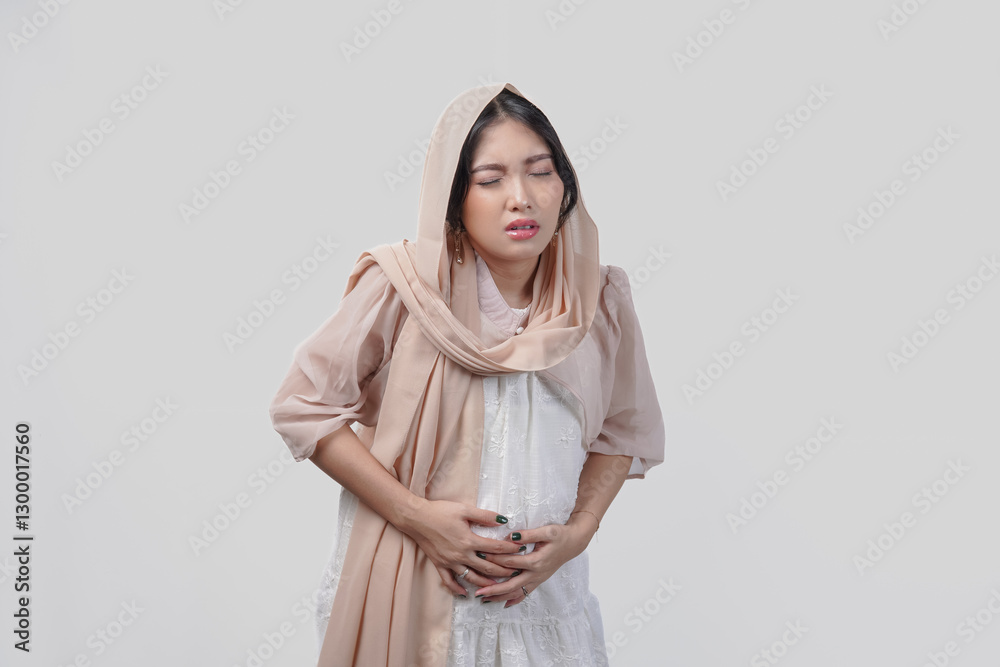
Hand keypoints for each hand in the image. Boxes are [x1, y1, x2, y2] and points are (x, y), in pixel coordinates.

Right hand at [399, 498, 522, 595]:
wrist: (416, 517)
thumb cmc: (440, 511)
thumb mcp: (464, 509)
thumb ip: (485, 516)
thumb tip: (503, 520)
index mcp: (468, 540)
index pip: (494, 548)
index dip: (510, 550)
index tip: (521, 550)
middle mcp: (461, 555)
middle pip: (487, 567)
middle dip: (503, 571)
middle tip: (516, 572)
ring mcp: (449, 562)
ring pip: (471, 577)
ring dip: (486, 582)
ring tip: (498, 586)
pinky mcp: (439, 565)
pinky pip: (449, 581)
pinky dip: (458, 589)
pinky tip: (466, 594)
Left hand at [472, 516, 597, 606]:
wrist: (573, 543)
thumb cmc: (560, 535)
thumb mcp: (547, 531)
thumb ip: (528, 534)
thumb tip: (511, 536)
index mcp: (536, 561)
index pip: (511, 563)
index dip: (495, 561)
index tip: (480, 558)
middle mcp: (536, 574)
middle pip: (511, 585)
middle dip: (493, 590)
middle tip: (478, 593)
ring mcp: (537, 579)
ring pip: (516, 592)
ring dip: (500, 597)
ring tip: (484, 600)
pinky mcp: (538, 580)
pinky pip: (524, 594)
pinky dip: (513, 599)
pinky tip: (503, 604)